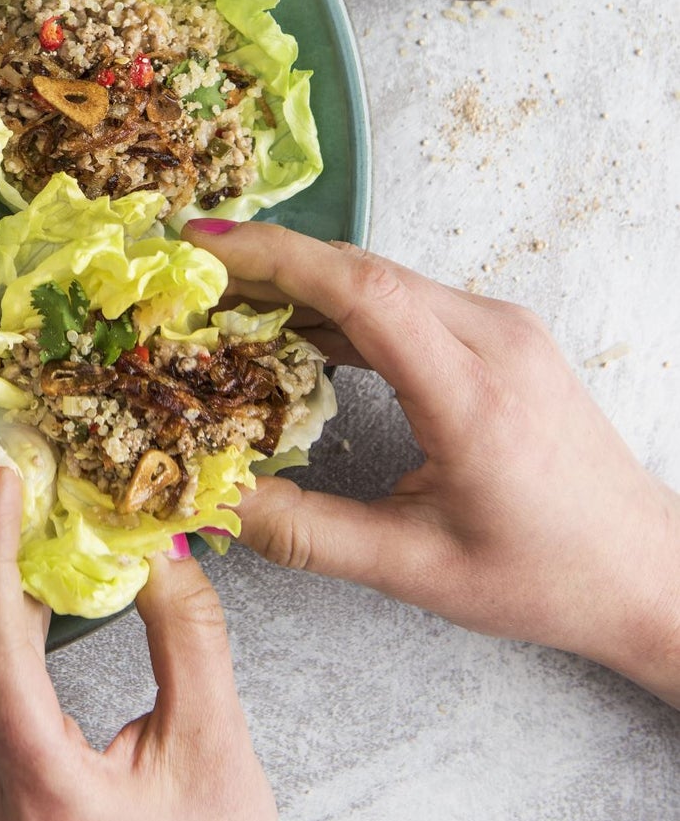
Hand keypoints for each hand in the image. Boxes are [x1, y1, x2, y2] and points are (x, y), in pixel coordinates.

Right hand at [184, 220, 679, 706]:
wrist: (649, 571)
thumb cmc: (546, 577)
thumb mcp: (416, 570)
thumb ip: (307, 535)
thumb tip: (211, 502)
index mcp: (472, 393)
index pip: (361, 291)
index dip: (274, 257)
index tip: (202, 243)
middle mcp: (493, 339)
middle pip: (362, 270)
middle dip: (267, 259)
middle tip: (186, 269)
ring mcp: (503, 330)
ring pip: (381, 279)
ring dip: (301, 282)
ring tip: (222, 300)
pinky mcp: (501, 338)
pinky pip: (406, 301)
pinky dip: (340, 306)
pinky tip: (292, 332)